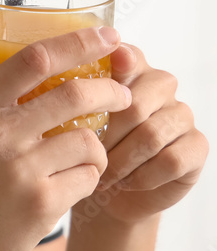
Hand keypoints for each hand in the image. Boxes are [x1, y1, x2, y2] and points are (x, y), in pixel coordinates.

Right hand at [0, 25, 131, 250]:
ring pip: (88, 140)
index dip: (78, 42)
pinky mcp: (41, 203)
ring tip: (87, 151)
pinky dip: (87, 178)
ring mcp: (21, 168)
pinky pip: (87, 178)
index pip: (35, 58)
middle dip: (110, 90)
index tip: (107, 35)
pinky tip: (71, 182)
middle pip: (75, 93)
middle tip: (122, 93)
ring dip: (96, 144)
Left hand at [85, 43, 208, 224]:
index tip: (103, 71)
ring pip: (151, 135)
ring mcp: (181, 114)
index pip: (126, 57)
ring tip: (102, 174)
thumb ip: (70, 97)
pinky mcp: (196, 145)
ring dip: (121, 161)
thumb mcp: (70, 120)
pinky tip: (126, 181)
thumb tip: (53, 85)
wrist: (111, 193)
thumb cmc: (86, 149)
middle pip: (135, 104)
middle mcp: (160, 85)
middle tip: (89, 156)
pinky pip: (170, 160)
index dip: (118, 61)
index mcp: (129, 69)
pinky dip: (141, 176)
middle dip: (107, 136)